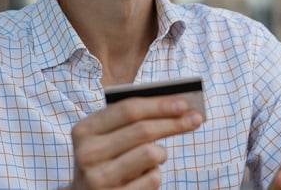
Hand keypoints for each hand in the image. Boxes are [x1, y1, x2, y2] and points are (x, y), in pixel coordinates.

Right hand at [67, 95, 202, 189]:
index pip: (128, 109)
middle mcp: (87, 154)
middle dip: (174, 122)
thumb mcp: (107, 138)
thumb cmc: (106, 159)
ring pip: (151, 154)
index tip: (184, 102)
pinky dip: (156, 174)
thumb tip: (177, 107)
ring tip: (156, 156)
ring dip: (162, 153)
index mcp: (84, 130)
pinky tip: (146, 176)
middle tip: (196, 119)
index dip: (159, 104)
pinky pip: (153, 179)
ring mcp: (98, 179)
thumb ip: (132, 121)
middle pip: (143, 130)